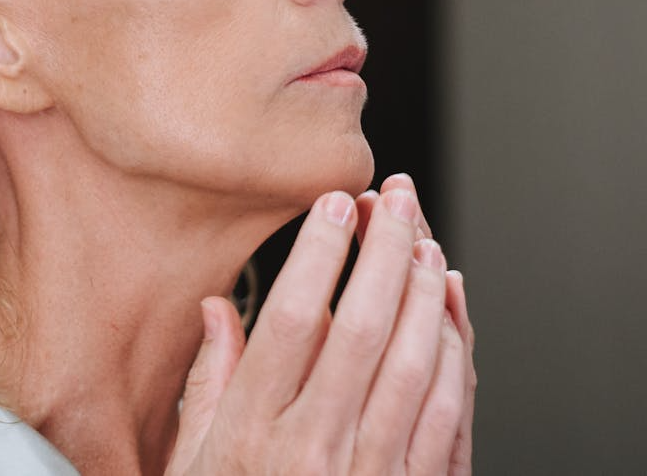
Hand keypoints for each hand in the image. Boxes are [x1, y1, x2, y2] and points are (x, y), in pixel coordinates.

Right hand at [166, 175, 475, 474]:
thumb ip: (209, 383)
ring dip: (425, 292)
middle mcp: (312, 450)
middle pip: (363, 327)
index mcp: (250, 434)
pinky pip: (446, 412)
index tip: (334, 204)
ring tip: (423, 240)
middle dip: (385, 251)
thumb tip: (216, 310)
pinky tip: (449, 310)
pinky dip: (455, 352)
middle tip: (395, 199)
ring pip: (413, 362)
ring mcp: (369, 474)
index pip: (295, 320)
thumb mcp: (191, 463)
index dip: (320, 252)